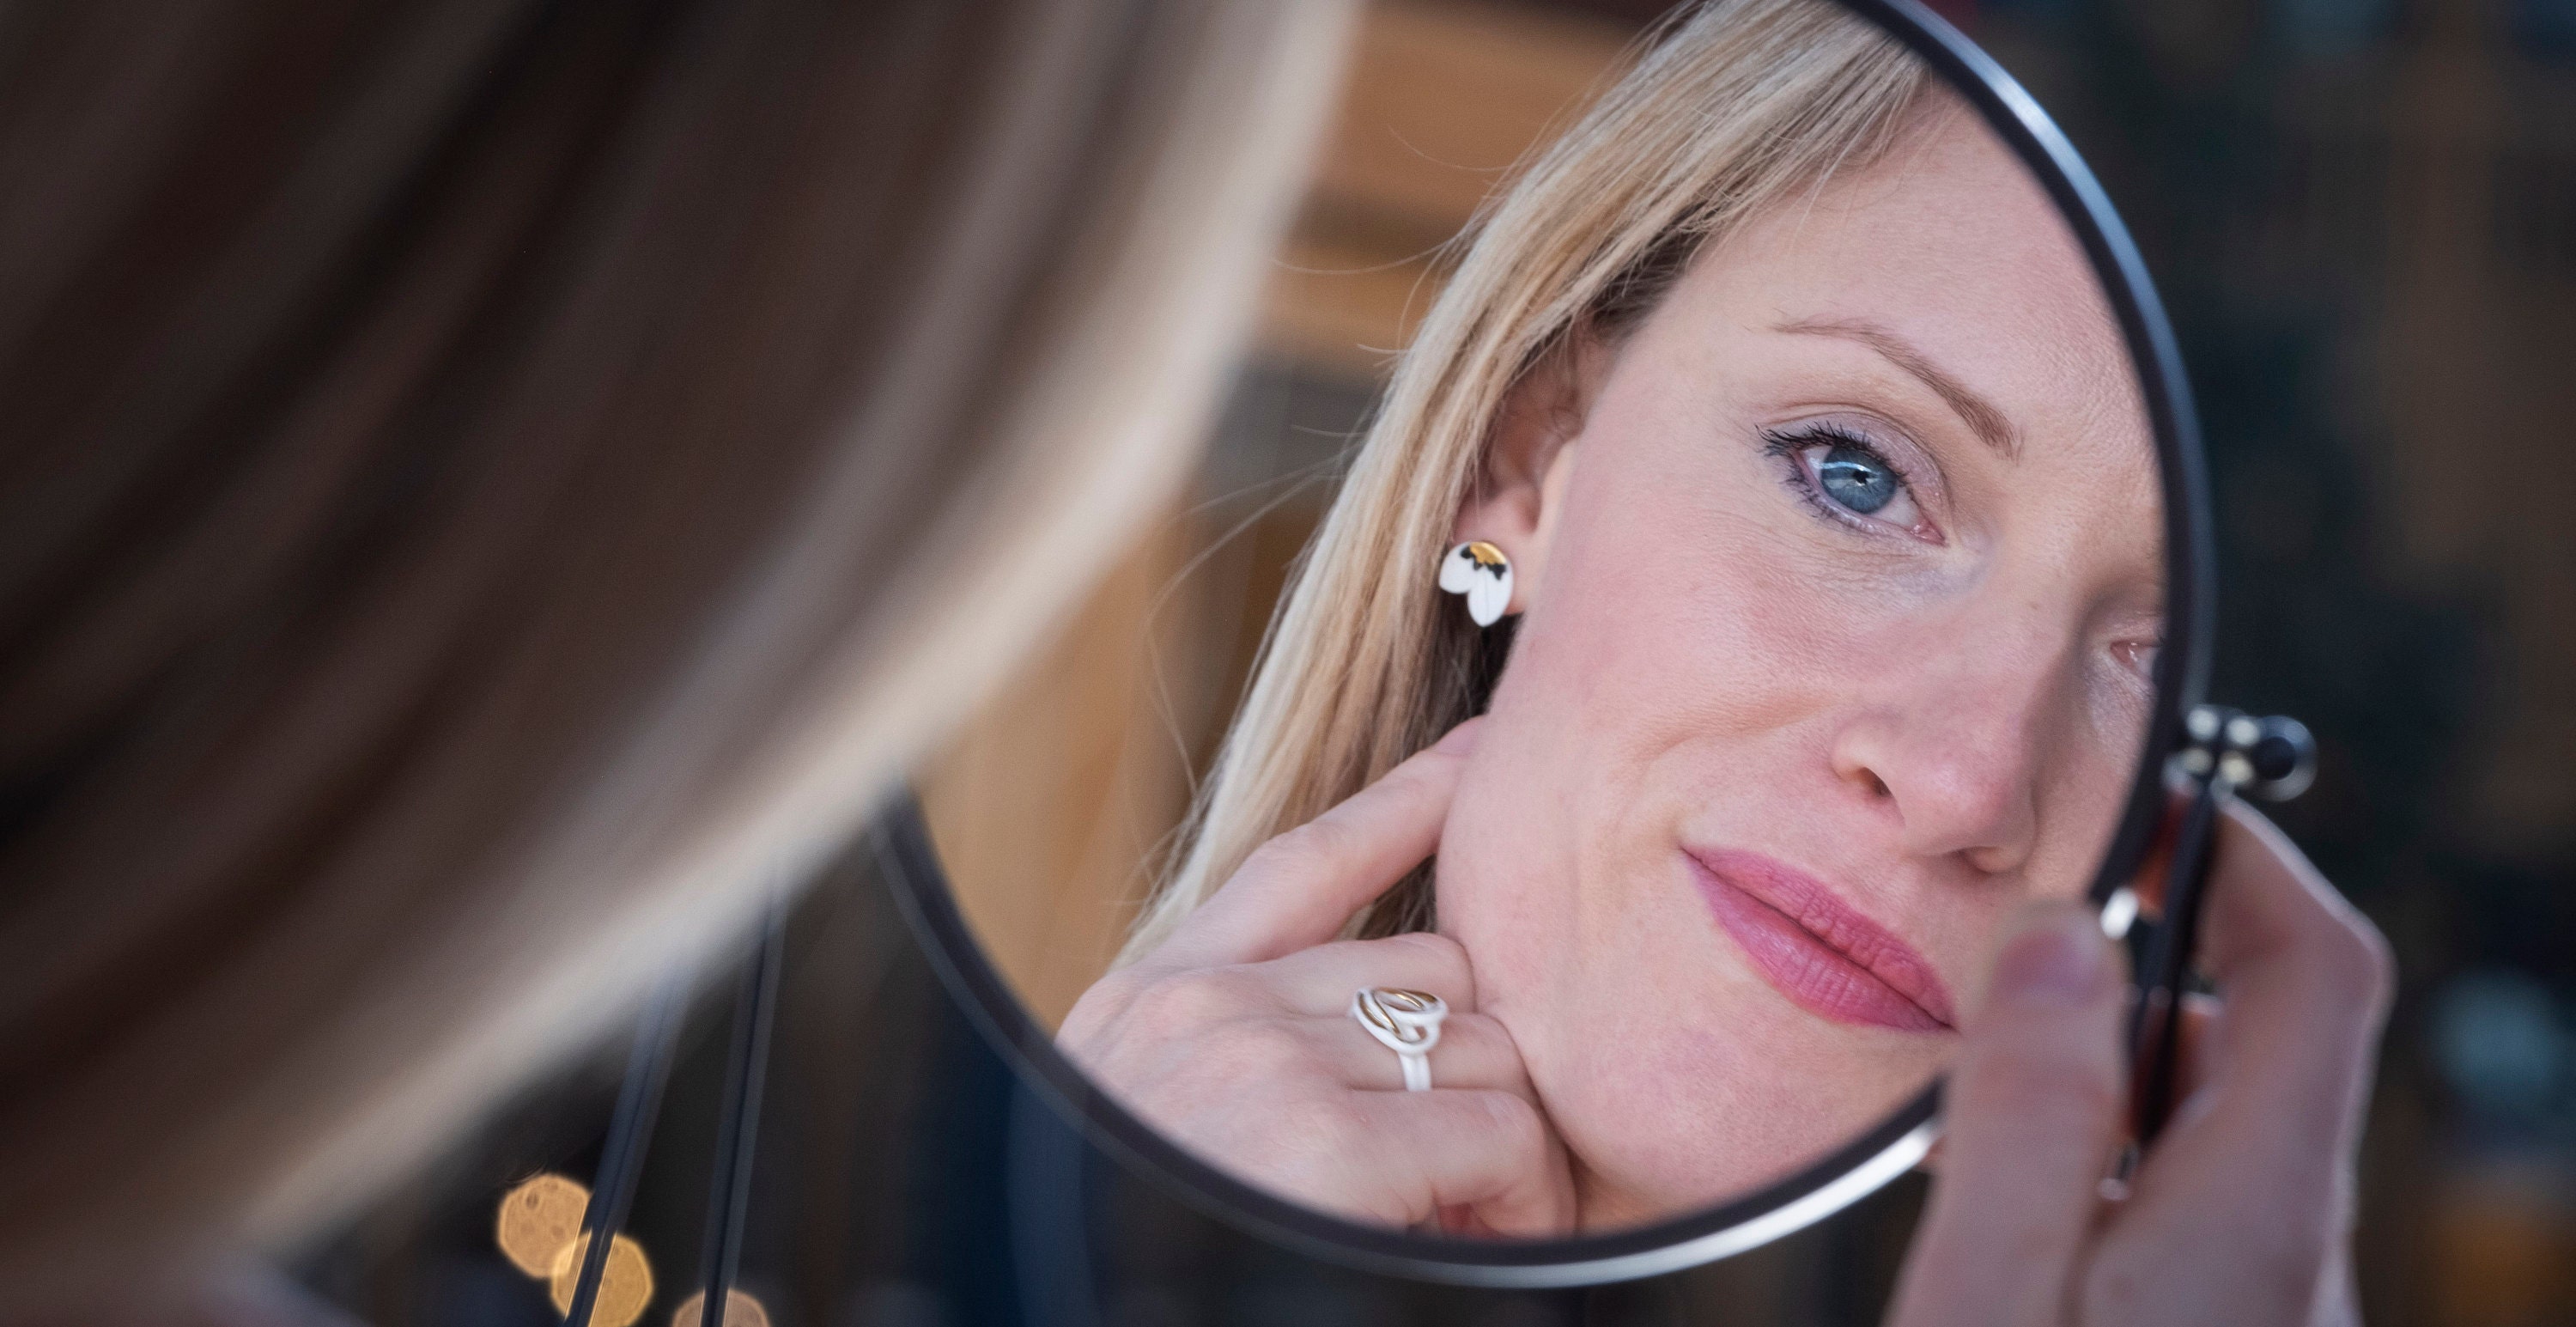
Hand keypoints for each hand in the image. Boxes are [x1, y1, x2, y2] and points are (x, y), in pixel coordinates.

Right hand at [1057, 719, 1574, 1236]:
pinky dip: (1520, 1197)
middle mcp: (1202, 1010)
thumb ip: (1241, 1050)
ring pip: (1480, 1044)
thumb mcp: (1151, 1120)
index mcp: (1148, 1003)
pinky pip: (1497, 1129)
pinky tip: (1485, 1245)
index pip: (1299, 863)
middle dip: (1476, 1068)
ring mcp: (1258, 1066)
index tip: (1472, 758)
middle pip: (1429, 970)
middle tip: (1484, 1179)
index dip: (1402, 806)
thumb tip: (1395, 1016)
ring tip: (1482, 1228)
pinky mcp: (1322, 1146)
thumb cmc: (1144, 1247)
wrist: (1056, 1306)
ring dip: (1508, 1141)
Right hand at [1889, 801, 2391, 1326]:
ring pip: (2203, 1127)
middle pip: (2253, 1039)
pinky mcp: (2220, 1326)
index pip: (2315, 966)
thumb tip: (2060, 932)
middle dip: (2129, 962)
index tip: (2136, 803)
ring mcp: (2262, 1300)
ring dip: (2095, 1066)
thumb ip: (2031, 1111)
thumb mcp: (1994, 1285)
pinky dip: (2091, 1153)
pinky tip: (1991, 1191)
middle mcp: (2289, 1250)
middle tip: (2002, 936)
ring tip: (1963, 1073)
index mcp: (2256, 1209)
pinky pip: (2177, 1203)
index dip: (2238, 855)